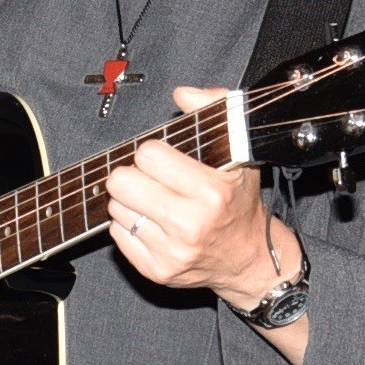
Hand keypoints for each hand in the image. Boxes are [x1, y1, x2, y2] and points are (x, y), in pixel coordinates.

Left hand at [107, 90, 286, 302]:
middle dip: (132, 175)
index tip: (164, 159)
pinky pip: (117, 235)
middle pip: (121, 183)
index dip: (153, 153)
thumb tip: (182, 94)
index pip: (148, 156)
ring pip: (116, 208)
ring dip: (130, 202)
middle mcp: (189, 225)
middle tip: (150, 179)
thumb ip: (214, 111)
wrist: (248, 259)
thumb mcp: (239, 153)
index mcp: (210, 192)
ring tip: (156, 203)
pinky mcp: (156, 270)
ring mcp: (170, 251)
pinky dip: (130, 226)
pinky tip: (153, 224)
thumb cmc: (239, 204)